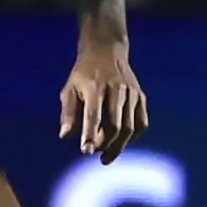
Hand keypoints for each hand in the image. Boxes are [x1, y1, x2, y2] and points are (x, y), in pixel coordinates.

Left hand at [58, 40, 147, 164]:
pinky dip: (133, 137)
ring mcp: (131, 93)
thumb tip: (65, 136)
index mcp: (95, 87)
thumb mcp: (69, 89)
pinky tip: (122, 143)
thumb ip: (68, 113)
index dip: (89, 135)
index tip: (86, 151)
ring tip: (106, 156)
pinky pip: (141, 123)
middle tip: (95, 153)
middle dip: (104, 144)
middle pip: (115, 125)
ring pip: (130, 127)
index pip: (93, 115)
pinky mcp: (141, 97)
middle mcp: (116, 89)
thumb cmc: (83, 74)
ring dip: (118, 145)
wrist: (106, 51)